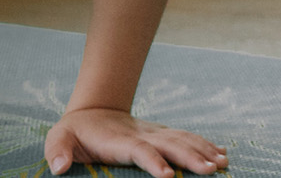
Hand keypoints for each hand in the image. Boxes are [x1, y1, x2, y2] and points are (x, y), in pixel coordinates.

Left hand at [43, 108, 227, 176]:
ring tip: (222, 164)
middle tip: (211, 170)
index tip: (167, 176)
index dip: (153, 161)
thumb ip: (58, 150)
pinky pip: (187, 139)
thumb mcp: (60, 137)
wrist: (94, 109)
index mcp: (120, 141)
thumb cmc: (75, 131)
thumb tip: (58, 167)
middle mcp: (143, 135)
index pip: (140, 150)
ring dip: (203, 151)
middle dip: (191, 157)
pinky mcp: (162, 136)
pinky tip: (223, 154)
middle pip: (170, 145)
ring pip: (183, 140)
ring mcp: (155, 134)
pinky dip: (206, 145)